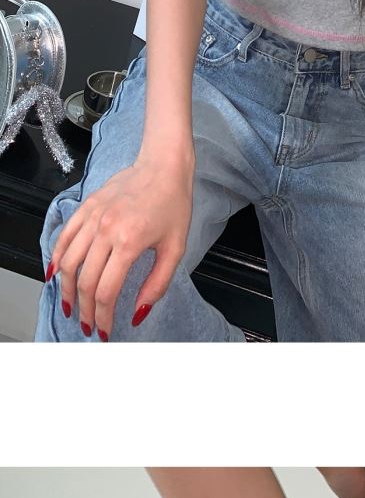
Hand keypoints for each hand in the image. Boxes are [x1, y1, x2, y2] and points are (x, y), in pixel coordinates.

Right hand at [45, 152, 194, 338]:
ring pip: (68, 262)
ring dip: (66, 290)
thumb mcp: (175, 249)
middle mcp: (106, 230)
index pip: (106, 291)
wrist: (162, 167)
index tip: (104, 331)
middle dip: (85, 310)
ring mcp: (92, 217)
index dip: (102, 317)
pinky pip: (64, 238)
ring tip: (71, 307)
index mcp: (130, 242)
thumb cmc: (173, 205)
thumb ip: (158, 284)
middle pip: (85, 281)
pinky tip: (56, 275)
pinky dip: (57, 258)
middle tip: (87, 326)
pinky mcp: (85, 208)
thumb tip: (138, 312)